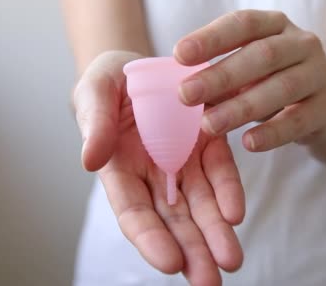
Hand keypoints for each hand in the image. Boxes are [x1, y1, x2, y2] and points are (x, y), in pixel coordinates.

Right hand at [73, 51, 244, 285]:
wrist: (141, 62)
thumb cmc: (109, 81)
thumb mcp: (95, 92)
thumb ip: (94, 124)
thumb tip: (89, 161)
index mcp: (120, 170)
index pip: (135, 213)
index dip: (151, 239)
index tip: (170, 262)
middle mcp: (154, 174)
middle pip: (173, 220)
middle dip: (191, 250)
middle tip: (210, 281)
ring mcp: (183, 161)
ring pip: (200, 205)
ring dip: (215, 235)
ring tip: (231, 261)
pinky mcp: (209, 144)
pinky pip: (220, 172)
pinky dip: (228, 193)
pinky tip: (236, 215)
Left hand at [175, 10, 325, 151]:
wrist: (325, 107)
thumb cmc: (272, 83)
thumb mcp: (248, 72)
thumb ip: (221, 76)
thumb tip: (180, 90)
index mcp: (277, 25)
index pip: (243, 23)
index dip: (211, 38)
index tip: (178, 55)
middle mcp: (302, 43)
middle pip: (262, 55)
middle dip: (221, 75)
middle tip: (185, 94)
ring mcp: (320, 74)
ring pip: (281, 88)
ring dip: (241, 107)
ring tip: (209, 125)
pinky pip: (299, 121)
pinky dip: (272, 133)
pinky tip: (248, 143)